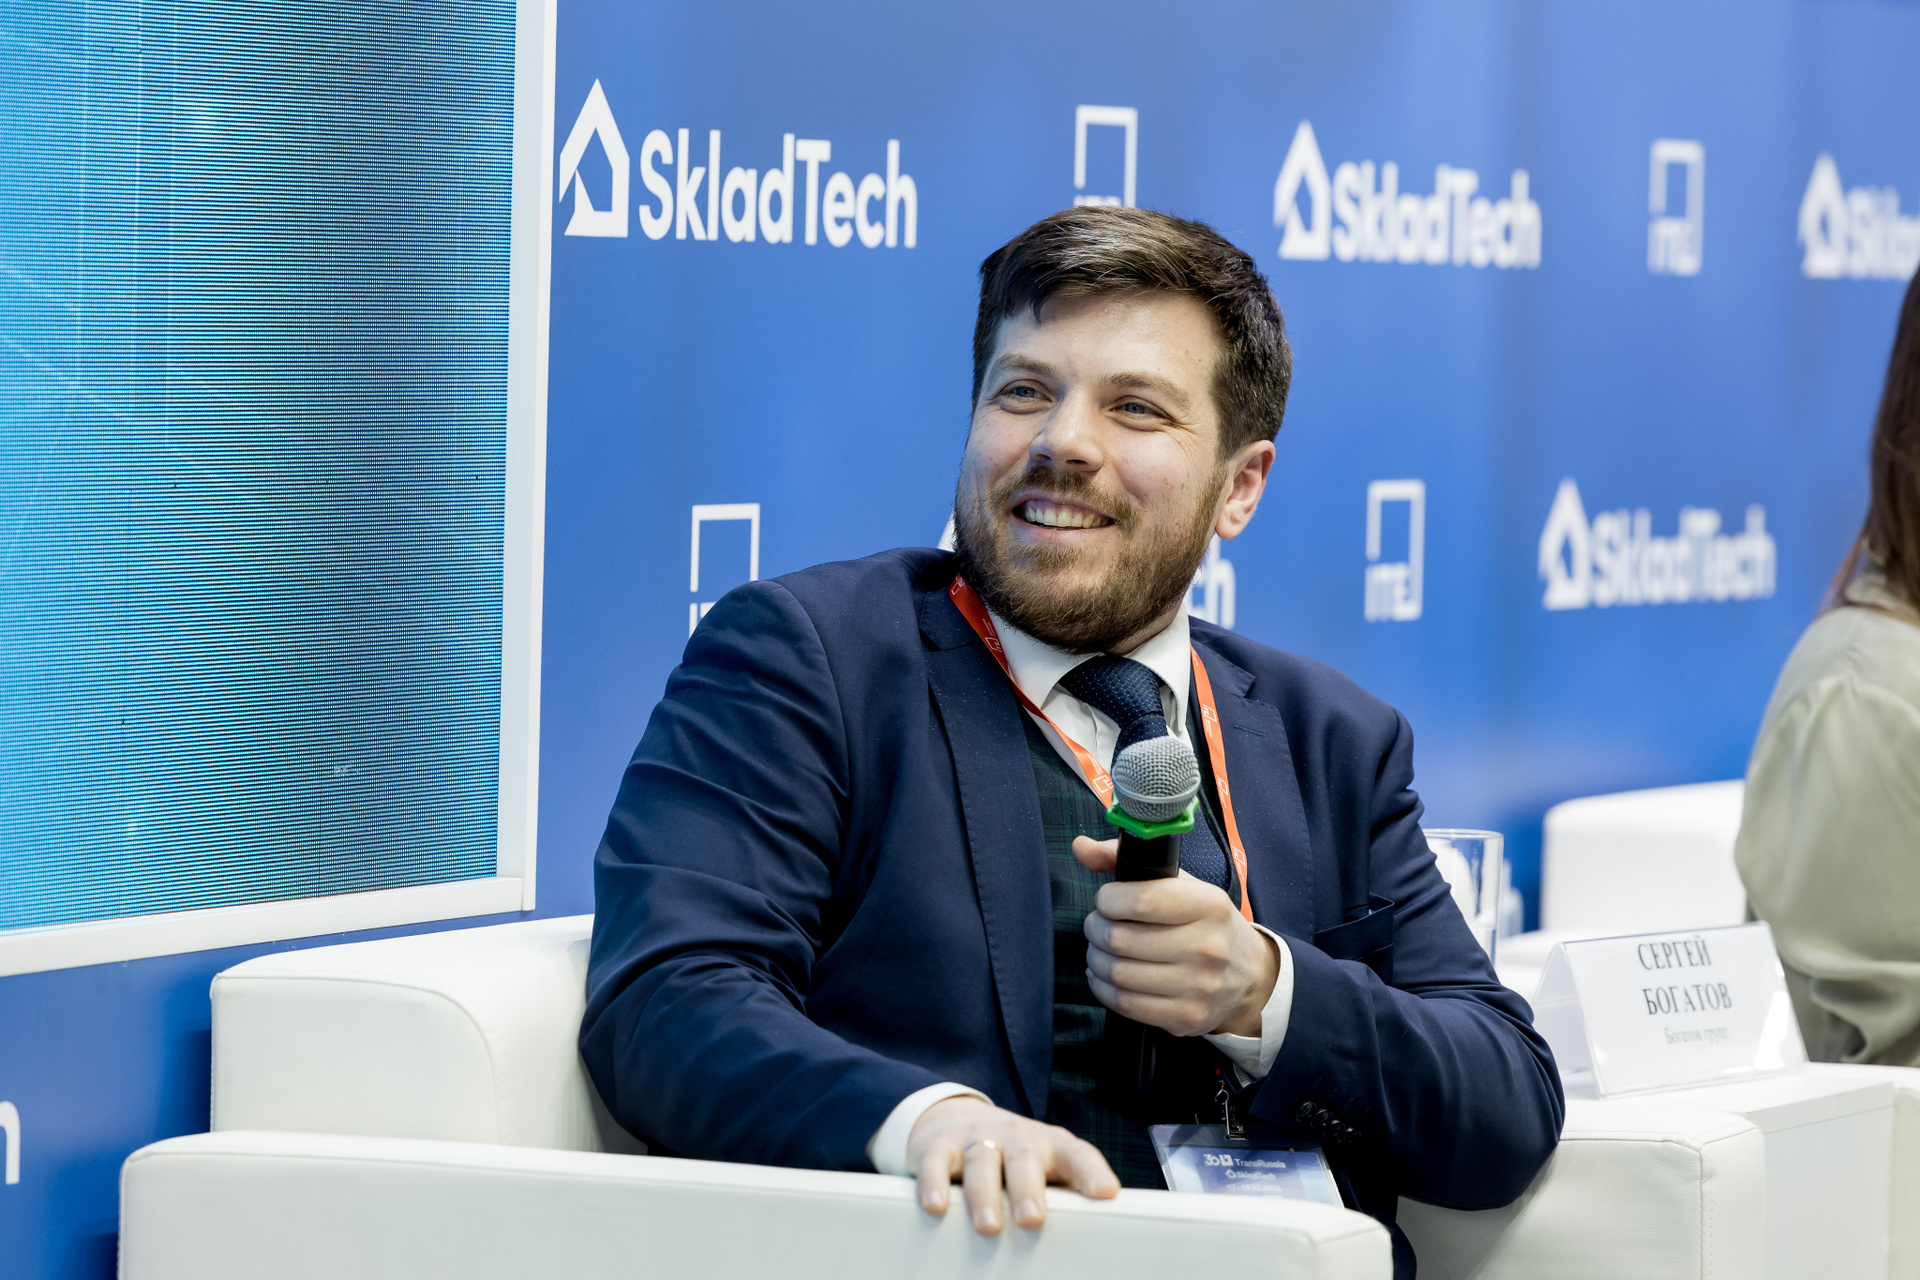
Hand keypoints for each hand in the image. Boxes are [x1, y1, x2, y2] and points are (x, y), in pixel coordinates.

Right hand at [906, 1095, 1118, 1234]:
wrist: (956, 1116)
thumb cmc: (1011, 1157)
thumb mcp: (1041, 1169)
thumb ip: (1062, 1194)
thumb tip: (1090, 1240)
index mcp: (1049, 1145)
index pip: (1076, 1154)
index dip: (1091, 1172)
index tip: (1105, 1193)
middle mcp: (1015, 1137)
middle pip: (1024, 1159)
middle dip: (1028, 1189)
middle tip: (1033, 1220)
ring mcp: (977, 1138)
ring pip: (982, 1160)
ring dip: (985, 1195)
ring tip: (989, 1227)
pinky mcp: (941, 1145)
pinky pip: (937, 1162)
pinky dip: (935, 1183)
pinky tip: (937, 1205)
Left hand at [1073, 835, 1278, 1037]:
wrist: (1249, 976)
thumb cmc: (1204, 923)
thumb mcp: (1180, 884)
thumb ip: (1126, 860)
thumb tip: (1081, 846)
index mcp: (1208, 905)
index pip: (1140, 901)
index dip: (1108, 900)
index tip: (1106, 901)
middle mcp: (1207, 946)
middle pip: (1121, 939)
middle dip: (1095, 929)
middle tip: (1097, 926)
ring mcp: (1198, 986)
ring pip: (1118, 973)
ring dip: (1095, 959)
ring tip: (1100, 950)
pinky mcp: (1186, 1017)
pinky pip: (1125, 1003)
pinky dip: (1102, 988)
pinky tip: (1104, 976)